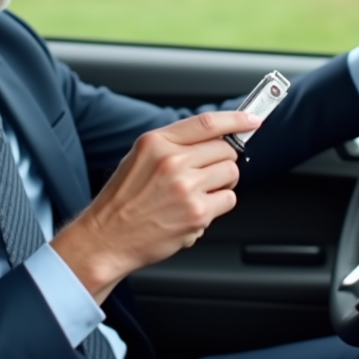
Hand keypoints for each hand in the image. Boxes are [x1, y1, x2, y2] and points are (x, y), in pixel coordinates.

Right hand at [51, 111, 258, 303]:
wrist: (106, 238)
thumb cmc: (122, 202)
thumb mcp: (139, 159)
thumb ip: (173, 145)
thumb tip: (213, 138)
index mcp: (156, 143)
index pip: (207, 123)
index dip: (236, 119)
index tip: (251, 120)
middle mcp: (172, 161)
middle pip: (226, 150)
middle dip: (221, 162)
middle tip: (204, 176)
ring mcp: (186, 187)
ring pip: (231, 174)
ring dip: (221, 184)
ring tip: (196, 195)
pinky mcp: (197, 213)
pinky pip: (227, 200)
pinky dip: (217, 206)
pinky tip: (194, 211)